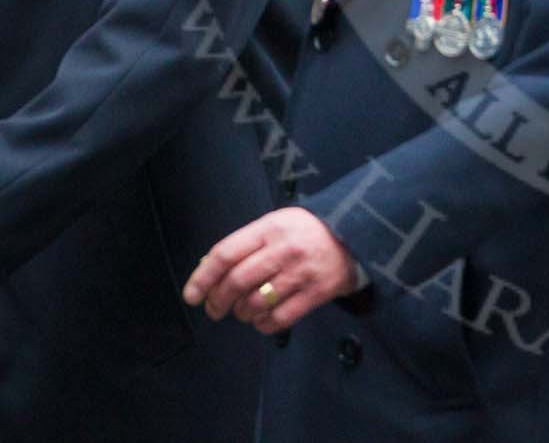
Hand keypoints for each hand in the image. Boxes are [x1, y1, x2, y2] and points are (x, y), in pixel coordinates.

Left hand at [183, 207, 357, 335]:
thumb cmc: (307, 232)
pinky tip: (262, 319)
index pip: (226, 254)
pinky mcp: (317, 292)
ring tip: (242, 311)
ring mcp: (302, 272)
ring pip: (255, 303)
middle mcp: (284, 249)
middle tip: (214, 309)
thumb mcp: (277, 224)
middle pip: (237, 282)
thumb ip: (246, 244)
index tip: (191, 295)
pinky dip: (263, 325)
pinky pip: (279, 319)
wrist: (356, 235)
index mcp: (271, 228)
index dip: (202, 278)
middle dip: (218, 301)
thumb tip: (207, 272)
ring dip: (241, 314)